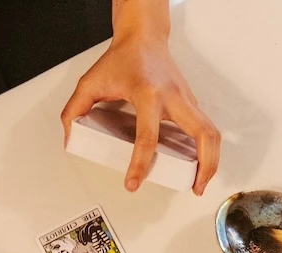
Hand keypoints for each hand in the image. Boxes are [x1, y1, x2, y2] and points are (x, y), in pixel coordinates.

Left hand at [61, 30, 219, 195]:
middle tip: (194, 187)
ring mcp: (187, 99)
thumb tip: (70, 135)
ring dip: (211, 160)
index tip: (133, 183)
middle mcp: (173, 97)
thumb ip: (75, 109)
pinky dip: (207, 149)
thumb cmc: (124, 57)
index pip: (148, 136)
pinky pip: (206, 128)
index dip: (140, 164)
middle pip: (201, 134)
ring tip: (200, 182)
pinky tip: (198, 164)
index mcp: (148, 93)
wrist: (143, 35)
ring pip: (212, 132)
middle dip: (203, 165)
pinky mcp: (191, 102)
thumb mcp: (92, 81)